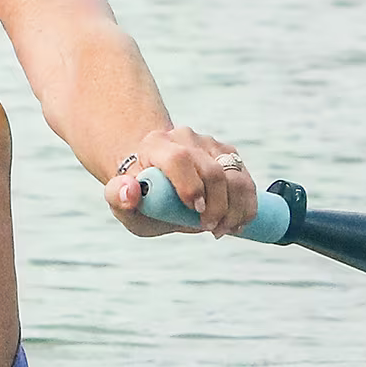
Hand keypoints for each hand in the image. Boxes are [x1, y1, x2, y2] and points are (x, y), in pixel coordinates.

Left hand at [104, 127, 257, 237]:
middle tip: (208, 228)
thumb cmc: (140, 195)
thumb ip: (118, 197)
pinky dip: (246, 207)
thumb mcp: (122, 202)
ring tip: (222, 228)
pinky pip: (247, 181)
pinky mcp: (229, 154)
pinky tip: (236, 223)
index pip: (179, 158)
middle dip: (216, 206)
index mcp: (155, 144)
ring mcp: (209, 144)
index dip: (190, 185)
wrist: (156, 182)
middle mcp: (184, 138)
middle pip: (212, 170)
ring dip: (235, 209)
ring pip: (235, 175)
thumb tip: (130, 191)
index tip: (195, 210)